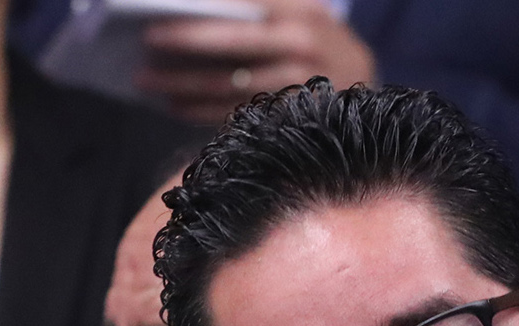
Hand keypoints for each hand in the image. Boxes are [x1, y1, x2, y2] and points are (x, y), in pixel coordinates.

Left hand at [138, 1, 376, 124]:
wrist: (372, 101)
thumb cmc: (322, 49)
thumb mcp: (303, 15)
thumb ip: (260, 5)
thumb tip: (197, 6)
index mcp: (299, 14)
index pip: (242, 6)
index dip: (200, 13)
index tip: (158, 16)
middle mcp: (303, 47)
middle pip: (232, 46)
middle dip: (185, 45)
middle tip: (145, 46)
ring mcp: (299, 86)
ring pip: (230, 85)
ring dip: (184, 85)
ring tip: (148, 82)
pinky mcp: (291, 120)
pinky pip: (238, 114)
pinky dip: (202, 111)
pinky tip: (176, 105)